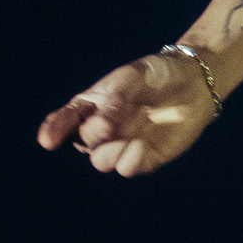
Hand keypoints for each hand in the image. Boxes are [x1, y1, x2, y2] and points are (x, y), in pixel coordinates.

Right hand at [37, 50, 218, 175]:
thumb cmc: (157, 74)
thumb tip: (101, 126)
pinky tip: (140, 147)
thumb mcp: (132, 77)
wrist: (194, 81)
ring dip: (107, 154)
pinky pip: (129, 167)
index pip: (66, 120)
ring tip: (123, 141)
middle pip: (83, 142)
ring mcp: (123, 144)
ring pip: (102, 161)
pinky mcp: (146, 157)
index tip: (48, 141)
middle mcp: (104, 128)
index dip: (54, 130)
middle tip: (106, 125)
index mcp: (93, 106)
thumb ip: (114, 100)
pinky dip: (130, 161)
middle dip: (92, 135)